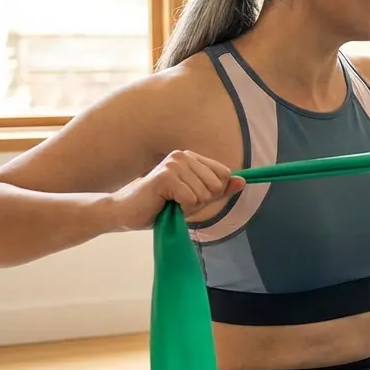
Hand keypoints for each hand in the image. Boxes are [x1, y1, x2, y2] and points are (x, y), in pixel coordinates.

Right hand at [109, 150, 244, 229]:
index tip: (190, 196)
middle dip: (200, 202)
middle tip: (177, 202)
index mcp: (192, 158)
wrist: (126, 213)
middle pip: (216, 186)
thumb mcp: (196, 199)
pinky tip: (164, 204)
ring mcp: (174, 164)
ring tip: (169, 203)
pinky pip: (191, 200)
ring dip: (188, 207)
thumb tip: (243, 181)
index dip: (212, 193)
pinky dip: (181, 209)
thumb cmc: (161, 206)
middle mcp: (184, 156)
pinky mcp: (166, 176)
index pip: (224, 175)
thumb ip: (219, 191)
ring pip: (204, 194)